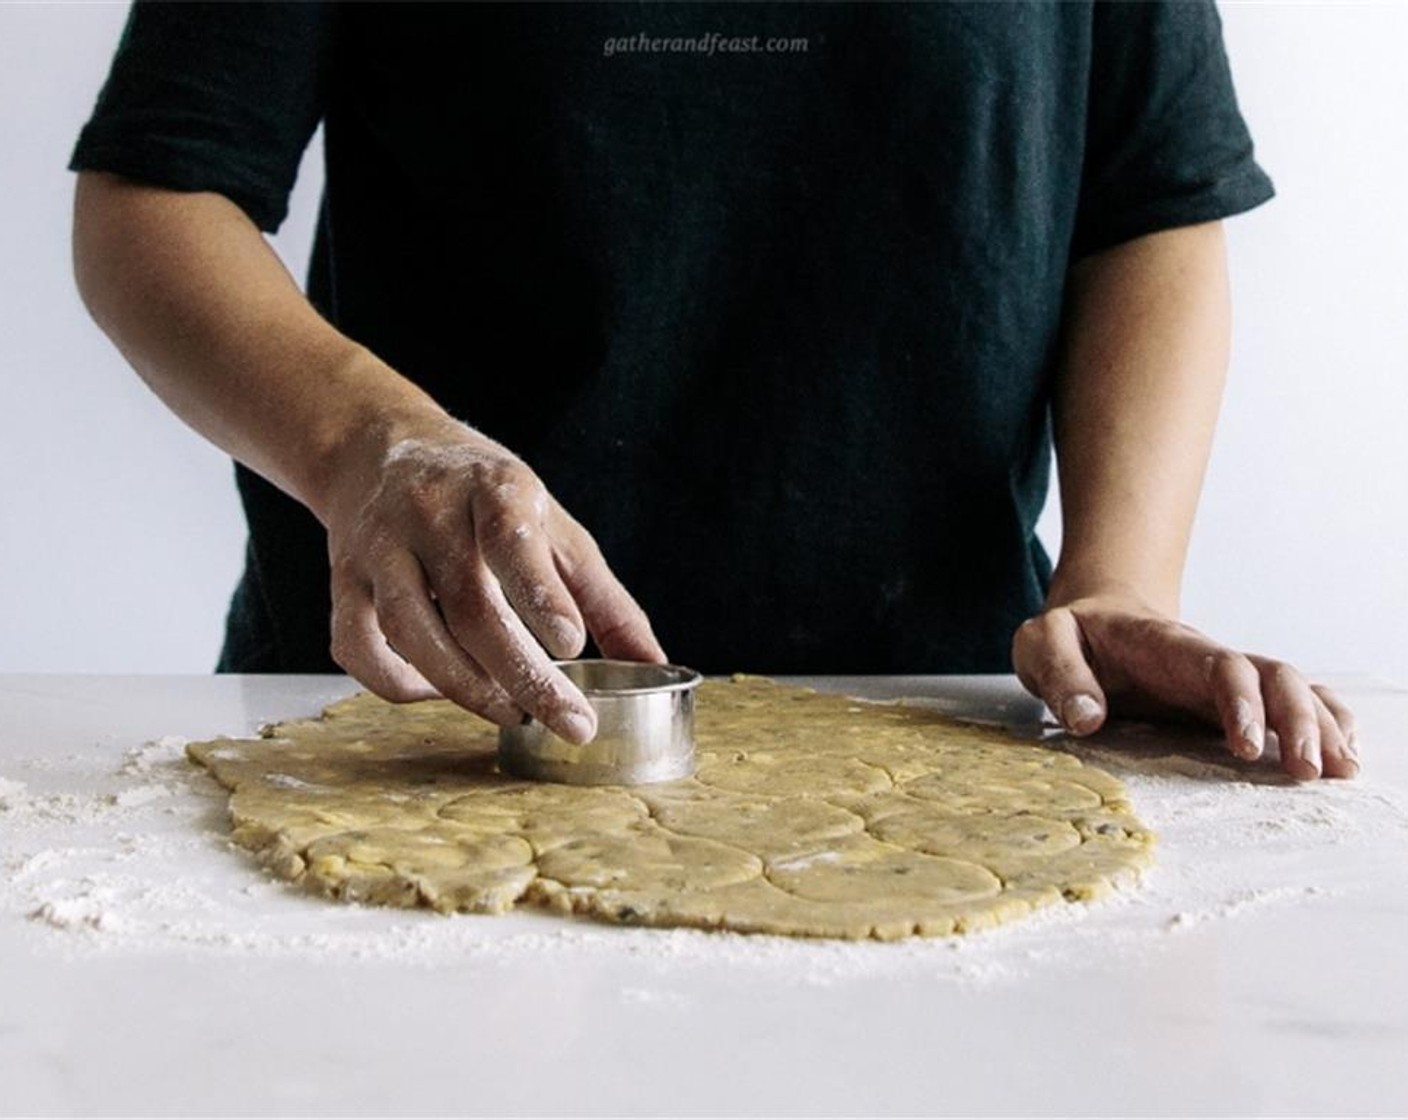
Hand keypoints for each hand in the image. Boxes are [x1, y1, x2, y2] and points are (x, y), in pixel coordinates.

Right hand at [323, 414, 664, 742]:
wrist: (380, 449)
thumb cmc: (483, 497)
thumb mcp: (553, 527)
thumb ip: (602, 598)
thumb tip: (653, 665)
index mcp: (491, 488)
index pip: (511, 541)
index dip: (540, 595)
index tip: (573, 643)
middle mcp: (428, 512)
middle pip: (469, 606)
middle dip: (522, 675)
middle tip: (569, 721)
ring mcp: (378, 547)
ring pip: (410, 632)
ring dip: (464, 687)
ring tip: (513, 713)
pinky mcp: (343, 580)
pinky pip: (358, 647)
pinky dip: (398, 684)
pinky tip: (440, 692)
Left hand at [1011, 593, 1358, 780]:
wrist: (1094, 619)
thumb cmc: (1070, 636)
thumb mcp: (1043, 644)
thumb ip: (1060, 675)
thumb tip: (1086, 719)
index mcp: (1167, 646)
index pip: (1219, 666)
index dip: (1241, 702)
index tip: (1246, 746)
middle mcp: (1209, 662)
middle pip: (1274, 677)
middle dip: (1298, 720)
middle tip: (1309, 771)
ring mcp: (1225, 682)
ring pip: (1292, 691)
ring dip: (1321, 726)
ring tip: (1342, 770)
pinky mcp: (1230, 703)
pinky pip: (1290, 703)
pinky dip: (1323, 722)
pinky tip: (1344, 753)